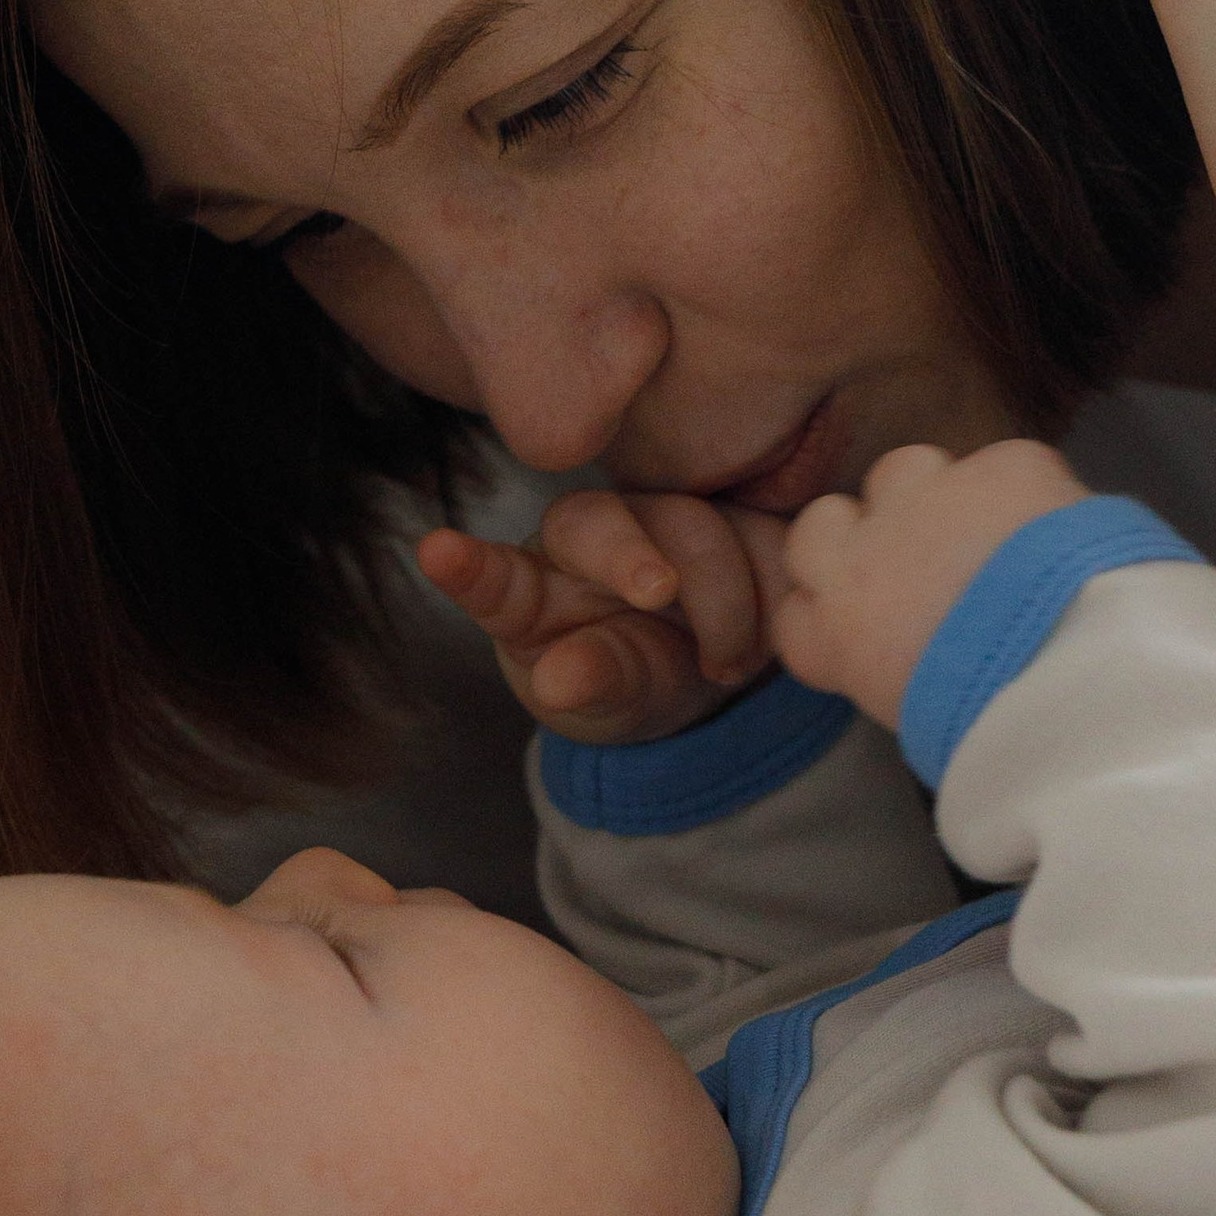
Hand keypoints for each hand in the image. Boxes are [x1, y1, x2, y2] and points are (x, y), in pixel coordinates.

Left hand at [417, 491, 789, 747]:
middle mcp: (601, 529)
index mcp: (538, 578)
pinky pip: (770, 538)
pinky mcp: (741, 521)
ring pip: (703, 527)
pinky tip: (771, 642)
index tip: (437, 556)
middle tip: (665, 604)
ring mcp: (674, 516)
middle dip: (639, 560)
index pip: (501, 574)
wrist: (695, 672)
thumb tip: (561, 682)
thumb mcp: (598, 699)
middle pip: (614, 523)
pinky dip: (777, 593)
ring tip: (726, 668)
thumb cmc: (620, 677)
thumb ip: (584, 682)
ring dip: (726, 605)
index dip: (471, 568)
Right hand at [774, 439, 1085, 729]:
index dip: (830, 608)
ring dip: (932, 496)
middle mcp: (864, 553)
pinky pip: (1004, 467)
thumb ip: (892, 667)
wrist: (1064, 664)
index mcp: (837, 632)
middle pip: (821, 523)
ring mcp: (928, 498)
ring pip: (901, 470)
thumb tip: (914, 656)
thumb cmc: (988, 721)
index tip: (866, 621)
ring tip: (986, 535)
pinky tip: (1056, 524)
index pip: (794, 611)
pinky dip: (1025, 492)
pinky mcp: (1000, 468)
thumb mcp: (913, 715)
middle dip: (860, 535)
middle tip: (914, 563)